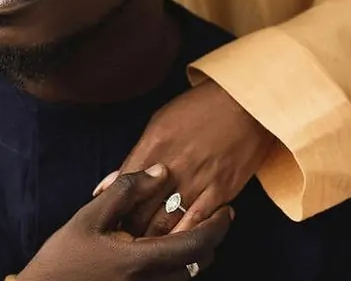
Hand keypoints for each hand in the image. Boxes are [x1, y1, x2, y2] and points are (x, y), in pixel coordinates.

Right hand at [18, 164, 232, 280]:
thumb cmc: (63, 258)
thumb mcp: (89, 216)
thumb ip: (126, 190)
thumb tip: (162, 171)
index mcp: (141, 261)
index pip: (195, 245)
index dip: (217, 227)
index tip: (227, 210)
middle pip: (197, 265)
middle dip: (209, 240)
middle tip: (211, 215)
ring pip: (184, 278)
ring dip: (193, 254)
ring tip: (189, 228)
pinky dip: (176, 268)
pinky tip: (164, 250)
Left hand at [95, 80, 274, 237]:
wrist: (242, 102)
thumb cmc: (198, 108)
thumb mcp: (160, 122)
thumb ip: (136, 155)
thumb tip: (108, 183)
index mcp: (154, 144)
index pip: (124, 187)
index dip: (114, 209)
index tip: (111, 221)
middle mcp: (173, 164)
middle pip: (142, 210)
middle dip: (130, 230)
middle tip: (124, 240)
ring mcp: (198, 179)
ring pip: (167, 223)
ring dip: (154, 240)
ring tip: (146, 248)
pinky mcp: (220, 189)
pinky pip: (198, 222)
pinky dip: (184, 236)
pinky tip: (176, 244)